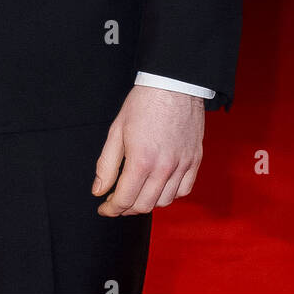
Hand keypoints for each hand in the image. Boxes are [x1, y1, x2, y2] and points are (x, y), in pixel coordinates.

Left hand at [92, 85, 203, 215]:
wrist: (174, 84)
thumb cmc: (143, 103)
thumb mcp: (116, 130)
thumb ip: (106, 164)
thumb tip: (98, 190)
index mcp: (141, 160)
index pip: (124, 199)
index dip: (111, 208)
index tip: (104, 207)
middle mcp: (164, 168)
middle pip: (144, 206)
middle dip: (126, 208)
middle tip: (117, 200)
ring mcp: (182, 165)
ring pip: (164, 202)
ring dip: (147, 202)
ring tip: (137, 192)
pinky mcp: (195, 161)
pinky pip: (184, 191)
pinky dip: (170, 194)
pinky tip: (159, 186)